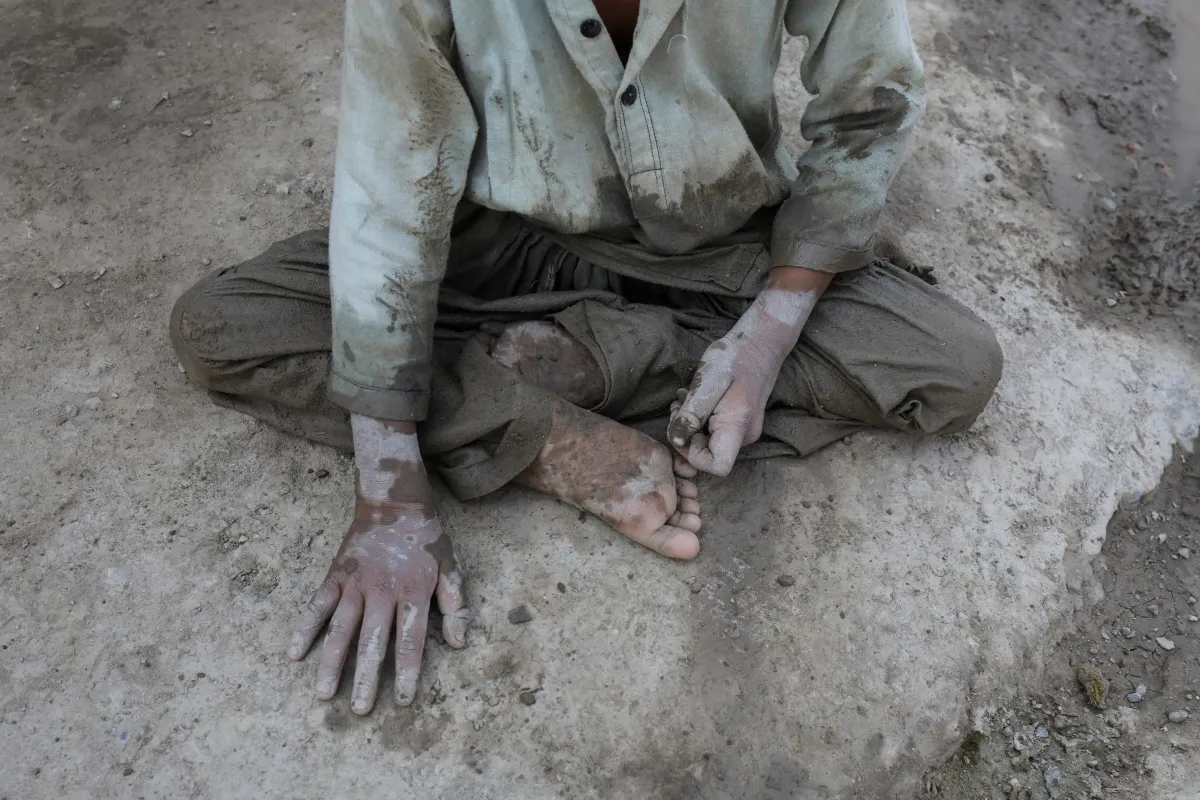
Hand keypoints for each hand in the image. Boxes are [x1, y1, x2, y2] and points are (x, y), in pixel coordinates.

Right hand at [286, 416, 468, 714]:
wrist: (394, 503)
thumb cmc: (426, 540)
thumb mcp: (450, 567)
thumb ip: (455, 605)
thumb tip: (459, 643)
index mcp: (413, 594)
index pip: (410, 641)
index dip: (408, 672)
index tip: (404, 700)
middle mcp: (382, 593)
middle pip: (373, 643)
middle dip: (366, 679)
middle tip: (360, 711)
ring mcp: (355, 585)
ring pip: (341, 630)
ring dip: (332, 663)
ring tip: (324, 694)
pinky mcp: (335, 576)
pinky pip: (317, 606)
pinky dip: (304, 629)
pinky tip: (294, 654)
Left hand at [669, 269, 830, 475]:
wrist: (760, 343)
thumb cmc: (734, 358)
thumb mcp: (708, 383)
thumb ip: (692, 414)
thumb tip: (676, 439)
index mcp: (738, 428)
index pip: (716, 467)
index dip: (693, 455)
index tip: (683, 430)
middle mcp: (744, 436)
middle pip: (709, 455)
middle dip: (686, 436)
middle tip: (677, 407)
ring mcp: (743, 430)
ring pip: (708, 442)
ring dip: (690, 424)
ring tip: (684, 398)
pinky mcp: (738, 422)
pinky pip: (713, 431)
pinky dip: (698, 419)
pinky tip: (692, 399)